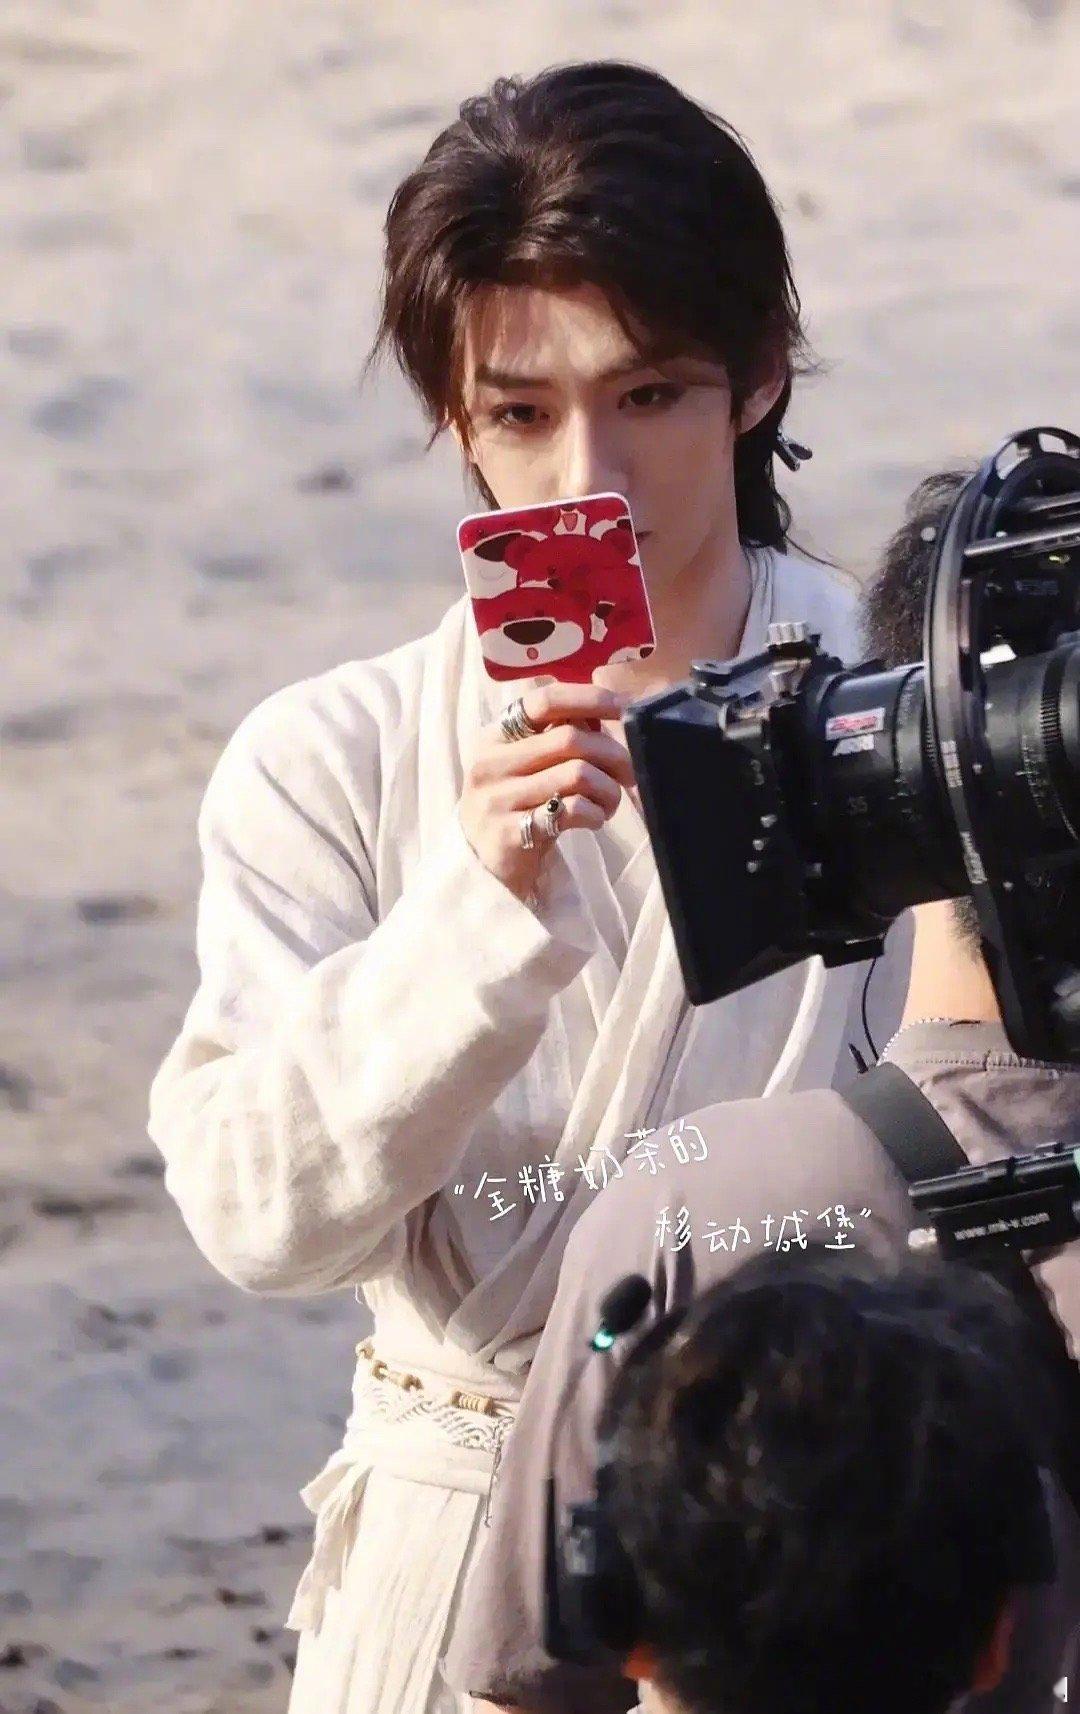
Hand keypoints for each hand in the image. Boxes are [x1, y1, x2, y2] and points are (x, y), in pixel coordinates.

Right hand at [459, 682, 635, 902]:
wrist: (481, 862)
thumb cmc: (516, 804)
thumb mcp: (526, 764)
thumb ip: (556, 736)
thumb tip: (602, 714)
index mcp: (495, 736)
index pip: (544, 701)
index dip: (589, 698)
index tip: (623, 706)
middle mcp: (491, 763)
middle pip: (569, 739)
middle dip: (612, 754)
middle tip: (629, 772)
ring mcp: (497, 800)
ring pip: (577, 774)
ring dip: (608, 789)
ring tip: (610, 802)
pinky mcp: (510, 834)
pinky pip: (571, 810)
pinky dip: (595, 813)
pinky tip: (594, 819)